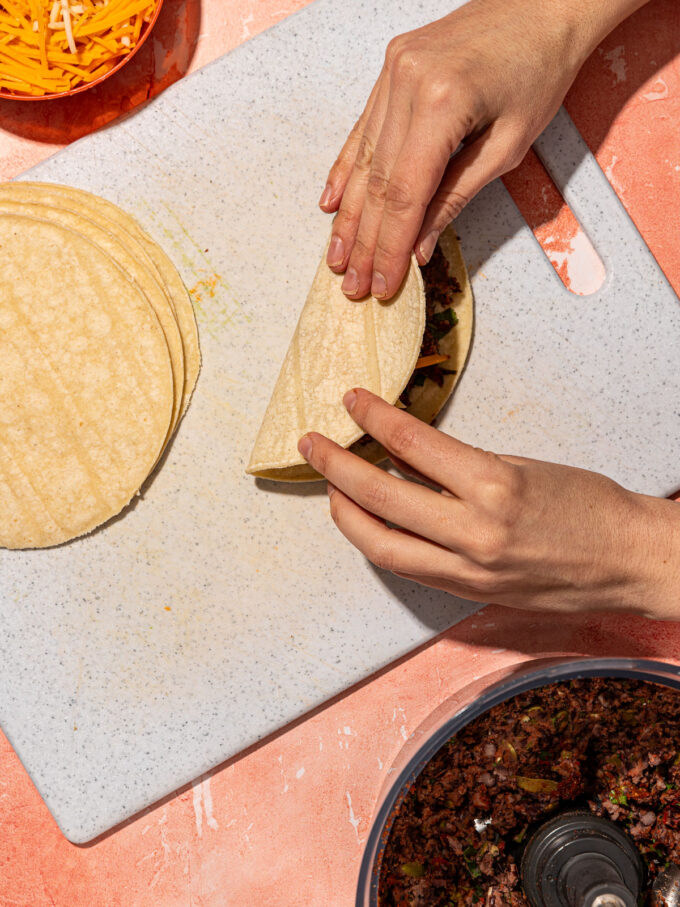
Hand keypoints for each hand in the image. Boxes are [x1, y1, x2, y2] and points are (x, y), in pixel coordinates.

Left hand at [297, 389, 679, 618]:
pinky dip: (379, 540)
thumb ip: (458, 465)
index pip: (412, 444)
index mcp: (494, 486)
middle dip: (336, 467)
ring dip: (346, 513)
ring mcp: (468, 569)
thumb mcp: (520, 465)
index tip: (352, 400)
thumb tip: (403, 452)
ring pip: (381, 546)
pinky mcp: (467, 592)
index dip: (373, 417)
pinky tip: (367, 520)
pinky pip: (407, 566)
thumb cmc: (586, 505)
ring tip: (330, 487)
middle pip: (380, 499)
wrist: (626, 560)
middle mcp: (475, 532)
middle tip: (312, 444)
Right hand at [320, 0, 647, 299]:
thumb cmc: (538, 71)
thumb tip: (417, 246)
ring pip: (364, 160)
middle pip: (377, 182)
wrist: (540, 5)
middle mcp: (408, 82)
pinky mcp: (390, 69)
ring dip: (349, 216)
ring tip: (338, 257)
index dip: (390, 246)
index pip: (405, 194)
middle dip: (365, 241)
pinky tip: (331, 204)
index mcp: (443, 101)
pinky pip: (363, 130)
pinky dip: (346, 170)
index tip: (382, 284)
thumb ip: (455, 198)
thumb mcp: (507, 147)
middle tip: (353, 283)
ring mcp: (393, 72)